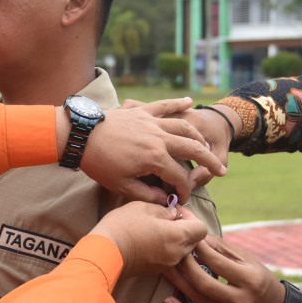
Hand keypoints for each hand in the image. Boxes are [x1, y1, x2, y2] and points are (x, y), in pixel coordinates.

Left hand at [78, 98, 226, 204]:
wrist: (80, 136)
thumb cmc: (98, 163)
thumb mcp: (121, 186)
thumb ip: (146, 195)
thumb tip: (165, 200)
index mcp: (154, 158)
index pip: (179, 176)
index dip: (184, 190)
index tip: (183, 198)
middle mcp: (158, 138)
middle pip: (192, 148)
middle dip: (209, 161)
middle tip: (221, 170)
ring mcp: (151, 122)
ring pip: (183, 126)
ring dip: (198, 135)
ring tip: (207, 144)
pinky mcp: (141, 112)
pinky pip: (164, 106)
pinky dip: (177, 103)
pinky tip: (189, 102)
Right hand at [89, 201, 208, 275]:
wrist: (104, 253)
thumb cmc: (123, 226)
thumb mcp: (143, 207)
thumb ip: (164, 210)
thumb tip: (173, 214)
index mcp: (178, 236)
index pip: (202, 228)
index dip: (192, 218)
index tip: (176, 213)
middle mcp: (177, 253)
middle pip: (193, 241)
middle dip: (184, 229)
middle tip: (166, 220)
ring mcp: (167, 264)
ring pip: (182, 250)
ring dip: (174, 240)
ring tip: (155, 231)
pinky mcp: (155, 270)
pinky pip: (169, 258)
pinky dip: (165, 249)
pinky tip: (148, 241)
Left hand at [161, 234, 286, 302]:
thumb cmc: (259, 279)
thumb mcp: (249, 261)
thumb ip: (225, 249)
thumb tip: (201, 238)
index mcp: (250, 279)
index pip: (219, 263)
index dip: (201, 250)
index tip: (190, 238)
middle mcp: (240, 299)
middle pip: (205, 282)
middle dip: (186, 265)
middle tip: (175, 252)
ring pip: (198, 298)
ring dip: (178, 282)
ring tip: (166, 267)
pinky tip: (167, 300)